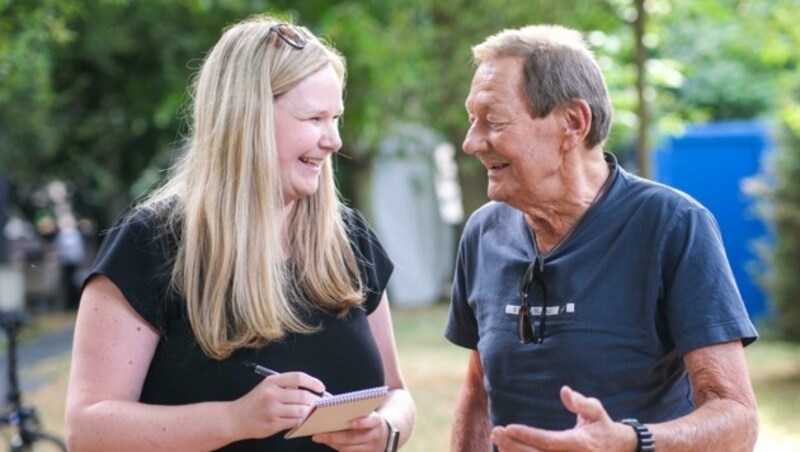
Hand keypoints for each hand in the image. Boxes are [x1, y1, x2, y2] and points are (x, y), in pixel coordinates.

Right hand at [233, 371, 326, 439]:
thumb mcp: (267, 387)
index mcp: (272, 382)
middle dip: (314, 400)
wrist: (236, 418)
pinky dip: (302, 421)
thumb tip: (310, 389)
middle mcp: (272, 394)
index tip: (321, 387)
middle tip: (319, 402)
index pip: (298, 378)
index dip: (313, 382)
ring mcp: (272, 410)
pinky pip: (294, 422)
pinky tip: (302, 420)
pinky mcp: (273, 424)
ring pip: (301, 411)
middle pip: (302, 396)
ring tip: (311, 411)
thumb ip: (286, 386)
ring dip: (310, 412)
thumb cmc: (255, 402)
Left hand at [311, 411, 387, 451]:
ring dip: (332, 443)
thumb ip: (356, 409)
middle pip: (354, 437)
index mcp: (377, 422)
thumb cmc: (369, 420)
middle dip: (335, 436)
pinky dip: (336, 447)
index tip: (350, 422)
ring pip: (349, 448)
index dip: (362, 422)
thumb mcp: (368, 413)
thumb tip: (333, 402)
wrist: (383, 436)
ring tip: (319, 437)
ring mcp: (370, 448)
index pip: (371, 421)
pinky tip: (327, 441)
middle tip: (319, 434)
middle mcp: (374, 436)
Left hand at [491, 386, 634, 451]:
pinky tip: (508, 451)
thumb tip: (564, 391)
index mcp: (580, 443)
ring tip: (498, 441)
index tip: (509, 427)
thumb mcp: (595, 411)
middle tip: (496, 433)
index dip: (528, 436)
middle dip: (514, 446)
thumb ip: (581, 403)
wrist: (619, 450)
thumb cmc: (602, 427)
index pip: (550, 441)